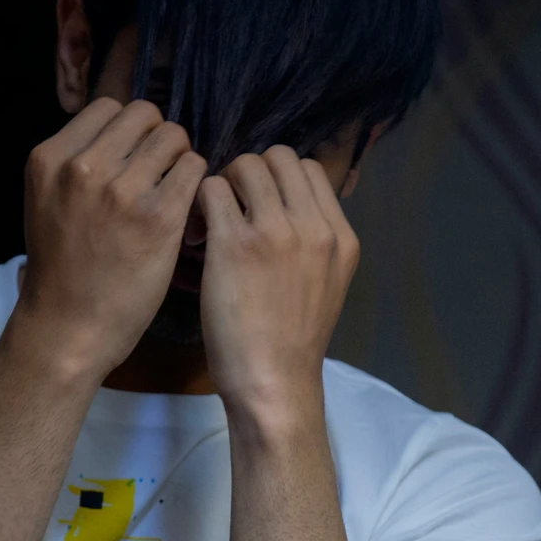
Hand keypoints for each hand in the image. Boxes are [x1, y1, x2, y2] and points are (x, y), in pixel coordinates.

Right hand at [16, 98, 206, 379]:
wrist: (68, 325)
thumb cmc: (64, 267)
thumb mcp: (48, 200)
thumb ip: (77, 162)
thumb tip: (124, 133)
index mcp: (49, 158)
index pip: (109, 107)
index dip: (130, 129)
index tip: (135, 157)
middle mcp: (82, 167)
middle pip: (145, 115)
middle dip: (158, 139)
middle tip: (161, 174)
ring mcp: (122, 191)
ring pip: (175, 137)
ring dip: (181, 161)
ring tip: (174, 192)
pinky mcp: (160, 218)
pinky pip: (196, 170)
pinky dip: (198, 184)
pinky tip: (188, 210)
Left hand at [198, 147, 358, 426]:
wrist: (274, 382)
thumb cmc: (295, 340)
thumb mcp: (327, 282)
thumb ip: (316, 241)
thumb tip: (287, 204)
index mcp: (342, 237)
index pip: (311, 169)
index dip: (280, 178)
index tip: (263, 205)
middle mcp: (315, 227)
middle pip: (278, 157)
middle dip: (250, 173)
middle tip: (234, 206)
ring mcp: (275, 233)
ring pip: (243, 166)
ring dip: (223, 185)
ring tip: (213, 221)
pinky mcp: (233, 244)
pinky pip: (209, 191)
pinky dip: (198, 206)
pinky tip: (198, 238)